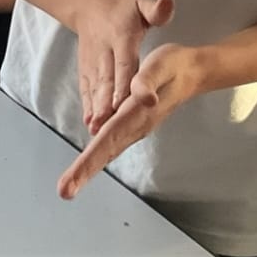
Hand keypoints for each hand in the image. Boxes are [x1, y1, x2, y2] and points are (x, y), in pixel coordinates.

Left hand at [58, 43, 202, 198]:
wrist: (191, 73)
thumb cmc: (173, 66)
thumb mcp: (160, 65)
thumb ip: (148, 80)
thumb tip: (144, 98)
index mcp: (135, 114)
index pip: (108, 139)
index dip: (89, 160)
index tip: (73, 180)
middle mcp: (134, 127)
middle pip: (105, 153)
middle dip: (83, 173)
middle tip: (64, 192)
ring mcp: (134, 130)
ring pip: (106, 152)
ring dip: (86, 170)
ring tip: (67, 187)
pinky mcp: (131, 127)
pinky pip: (109, 145)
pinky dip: (94, 159)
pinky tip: (83, 168)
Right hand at [73, 0, 175, 133]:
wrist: (89, 7)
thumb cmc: (123, 9)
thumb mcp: (140, 4)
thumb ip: (155, 9)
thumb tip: (167, 4)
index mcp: (122, 38)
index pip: (125, 63)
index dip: (128, 82)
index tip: (131, 100)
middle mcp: (105, 52)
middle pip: (107, 81)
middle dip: (107, 104)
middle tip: (109, 125)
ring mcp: (93, 62)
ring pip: (95, 88)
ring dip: (96, 109)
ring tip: (98, 130)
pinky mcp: (86, 70)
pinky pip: (86, 89)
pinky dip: (87, 106)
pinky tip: (90, 123)